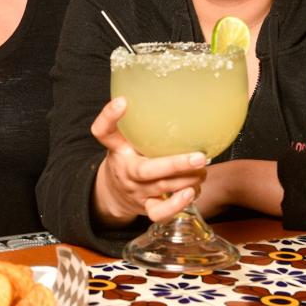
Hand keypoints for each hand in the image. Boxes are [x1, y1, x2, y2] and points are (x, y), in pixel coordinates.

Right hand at [91, 97, 207, 225]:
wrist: (113, 193)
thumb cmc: (126, 157)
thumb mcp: (122, 137)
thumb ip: (134, 120)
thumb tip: (157, 93)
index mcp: (117, 149)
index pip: (104, 131)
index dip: (110, 116)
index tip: (123, 102)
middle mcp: (125, 171)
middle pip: (146, 170)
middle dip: (176, 164)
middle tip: (199, 156)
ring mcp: (136, 192)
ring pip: (163, 189)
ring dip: (188, 180)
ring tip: (201, 170)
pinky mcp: (146, 208)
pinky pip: (161, 212)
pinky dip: (179, 204)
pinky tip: (193, 191)